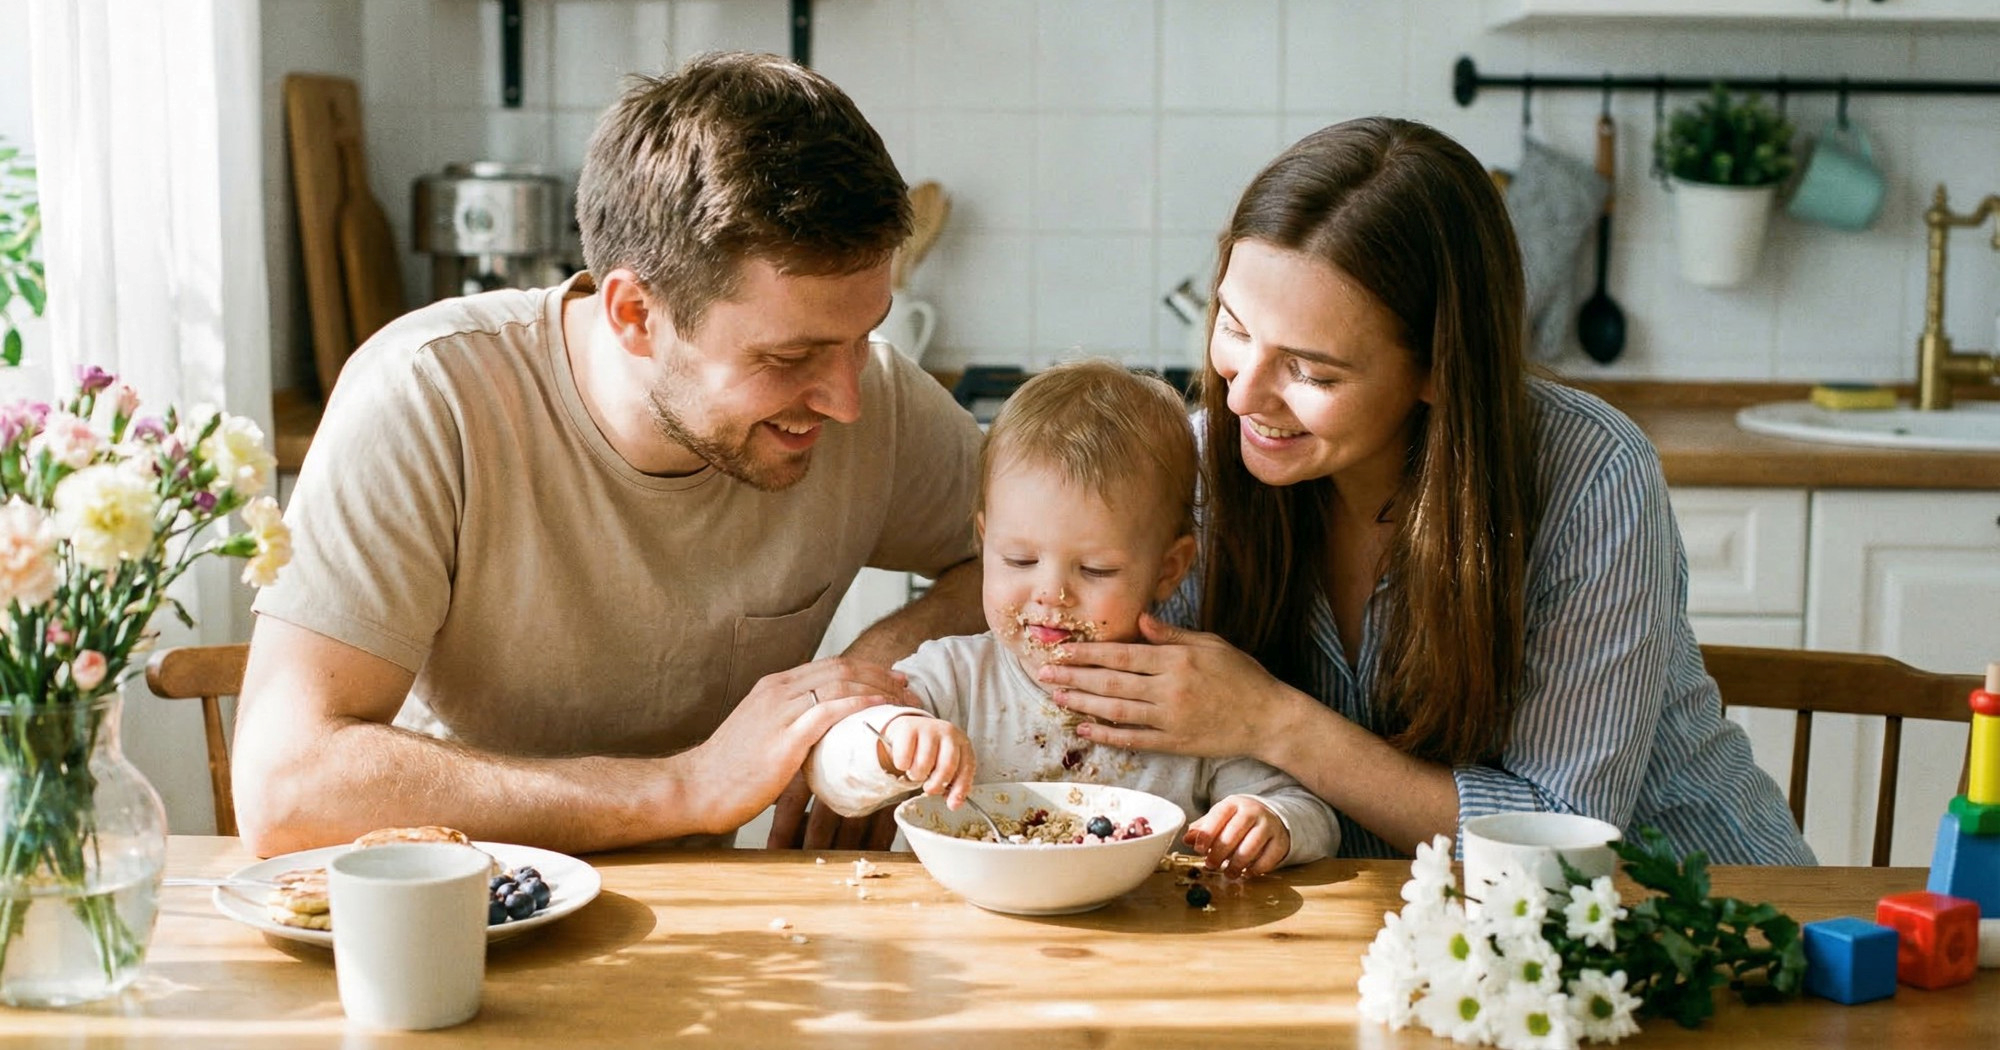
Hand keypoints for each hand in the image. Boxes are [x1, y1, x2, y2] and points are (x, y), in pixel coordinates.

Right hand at [690, 656, 908, 835]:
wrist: (694, 788)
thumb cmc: (728, 771)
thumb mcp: (762, 735)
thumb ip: (790, 727)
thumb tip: (822, 738)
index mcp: (774, 686)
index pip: (830, 666)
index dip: (867, 669)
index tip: (894, 681)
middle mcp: (778, 690)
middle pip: (841, 668)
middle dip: (880, 675)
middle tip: (908, 689)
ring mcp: (779, 711)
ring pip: (839, 684)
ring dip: (878, 690)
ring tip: (904, 703)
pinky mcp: (783, 738)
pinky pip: (828, 711)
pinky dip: (858, 704)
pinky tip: (880, 709)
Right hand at [878, 713, 976, 806]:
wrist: (911, 728)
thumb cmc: (932, 751)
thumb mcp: (946, 764)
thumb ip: (952, 784)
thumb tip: (954, 804)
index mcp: (962, 743)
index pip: (966, 768)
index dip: (959, 789)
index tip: (952, 804)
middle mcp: (949, 733)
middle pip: (947, 766)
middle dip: (936, 784)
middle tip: (929, 788)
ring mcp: (929, 729)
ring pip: (924, 764)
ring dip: (917, 775)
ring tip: (916, 771)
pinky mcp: (909, 728)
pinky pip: (904, 758)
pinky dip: (903, 766)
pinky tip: (906, 762)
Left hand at [1035, 614, 1293, 759]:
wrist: (1269, 719)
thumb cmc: (1242, 676)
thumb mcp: (1211, 644)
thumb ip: (1172, 635)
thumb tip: (1140, 619)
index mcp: (1176, 660)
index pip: (1121, 654)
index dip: (1088, 653)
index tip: (1061, 651)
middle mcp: (1169, 689)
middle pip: (1112, 682)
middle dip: (1074, 677)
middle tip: (1043, 673)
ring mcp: (1171, 718)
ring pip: (1117, 711)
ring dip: (1083, 704)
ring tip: (1057, 698)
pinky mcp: (1175, 743)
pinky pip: (1133, 739)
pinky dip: (1107, 735)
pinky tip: (1084, 730)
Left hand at [1183, 795, 1289, 875]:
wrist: (1270, 818)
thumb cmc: (1238, 821)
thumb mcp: (1219, 819)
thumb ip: (1203, 829)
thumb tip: (1187, 839)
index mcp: (1234, 804)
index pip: (1219, 816)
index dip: (1207, 834)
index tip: (1199, 849)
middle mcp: (1253, 811)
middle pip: (1234, 833)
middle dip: (1220, 853)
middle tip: (1211, 865)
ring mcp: (1269, 826)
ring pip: (1251, 847)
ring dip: (1236, 864)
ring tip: (1228, 873)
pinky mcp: (1280, 841)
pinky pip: (1268, 859)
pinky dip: (1255, 869)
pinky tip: (1246, 873)